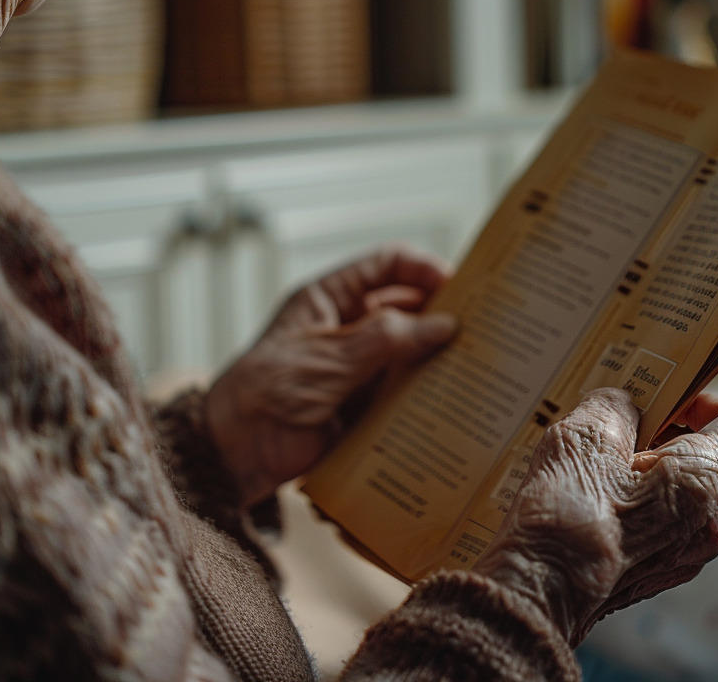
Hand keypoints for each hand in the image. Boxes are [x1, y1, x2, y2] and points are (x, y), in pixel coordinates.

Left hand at [204, 245, 457, 506]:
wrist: (235, 452)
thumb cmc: (268, 389)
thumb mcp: (328, 357)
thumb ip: (386, 339)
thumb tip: (445, 324)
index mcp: (329, 299)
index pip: (384, 266)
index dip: (422, 268)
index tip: (459, 285)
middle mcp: (347, 327)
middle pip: (404, 308)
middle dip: (439, 314)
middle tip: (481, 327)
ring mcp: (357, 367)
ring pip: (408, 353)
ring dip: (436, 358)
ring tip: (477, 365)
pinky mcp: (363, 405)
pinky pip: (402, 393)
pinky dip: (426, 395)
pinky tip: (454, 402)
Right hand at [472, 387, 717, 646]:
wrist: (539, 596)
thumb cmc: (568, 516)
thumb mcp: (584, 435)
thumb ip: (614, 405)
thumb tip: (623, 404)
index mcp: (706, 481)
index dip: (713, 401)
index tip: (668, 399)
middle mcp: (711, 522)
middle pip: (715, 458)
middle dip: (670, 433)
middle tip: (618, 426)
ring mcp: (688, 555)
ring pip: (687, 493)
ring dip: (651, 470)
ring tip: (597, 464)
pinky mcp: (659, 574)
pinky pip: (666, 523)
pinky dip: (639, 503)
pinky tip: (591, 498)